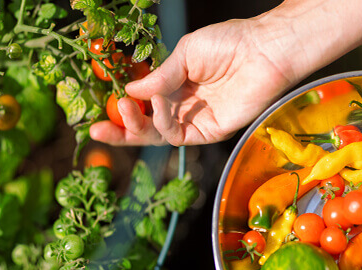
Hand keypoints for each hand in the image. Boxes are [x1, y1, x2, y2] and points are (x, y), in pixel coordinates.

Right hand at [90, 18, 296, 145]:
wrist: (263, 50)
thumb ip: (160, 75)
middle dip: (121, 130)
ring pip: (159, 135)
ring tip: (126, 107)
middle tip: (98, 129)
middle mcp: (183, 105)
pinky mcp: (210, 131)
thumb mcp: (185, 53)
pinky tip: (157, 106)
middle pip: (147, 126)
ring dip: (137, 125)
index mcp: (176, 85)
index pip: (144, 104)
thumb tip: (130, 90)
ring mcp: (196, 119)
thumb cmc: (229, 42)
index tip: (101, 107)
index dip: (122, 108)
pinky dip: (163, 124)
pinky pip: (179, 135)